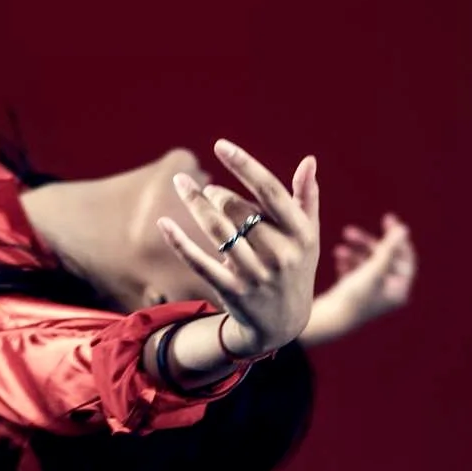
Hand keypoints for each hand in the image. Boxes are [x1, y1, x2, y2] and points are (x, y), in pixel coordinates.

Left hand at [155, 139, 319, 356]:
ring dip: (196, 204)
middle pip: (239, 210)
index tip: (221, 146)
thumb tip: (308, 160)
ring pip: (218, 231)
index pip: (270, 192)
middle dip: (217, 194)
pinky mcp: (233, 292)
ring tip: (183, 185)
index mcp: (301, 235)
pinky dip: (180, 242)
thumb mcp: (307, 237)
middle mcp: (281, 255)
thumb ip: (307, 198)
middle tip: (208, 190)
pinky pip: (201, 263)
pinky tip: (163, 222)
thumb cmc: (295, 269)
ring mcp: (256, 275)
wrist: (283, 325)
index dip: (245, 165)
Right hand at [331, 216, 416, 322]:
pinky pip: (356, 273)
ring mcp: (372, 295)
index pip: (405, 258)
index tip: (386, 219)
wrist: (329, 322)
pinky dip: (347, 263)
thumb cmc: (353, 297)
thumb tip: (403, 229)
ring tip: (337, 249)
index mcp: (399, 290)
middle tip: (348, 232)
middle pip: (384, 259)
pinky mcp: (356, 297)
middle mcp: (388, 294)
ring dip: (354, 253)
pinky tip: (336, 258)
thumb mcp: (373, 270)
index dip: (397, 238)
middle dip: (366, 244)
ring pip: (367, 265)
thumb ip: (389, 249)